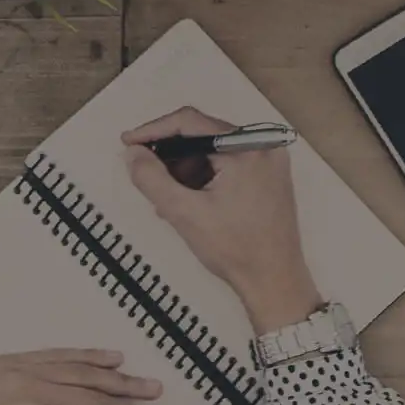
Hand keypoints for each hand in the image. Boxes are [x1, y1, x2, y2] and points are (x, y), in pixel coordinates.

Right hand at [124, 107, 318, 332]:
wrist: (275, 282)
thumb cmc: (236, 250)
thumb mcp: (184, 213)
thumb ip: (152, 179)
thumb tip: (132, 153)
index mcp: (246, 148)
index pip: (190, 122)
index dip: (153, 130)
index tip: (129, 143)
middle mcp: (263, 147)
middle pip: (203, 135)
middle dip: (171, 156)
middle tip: (147, 177)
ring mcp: (270, 162)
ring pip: (214, 152)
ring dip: (186, 170)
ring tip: (168, 200)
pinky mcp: (270, 178)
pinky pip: (229, 165)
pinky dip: (205, 177)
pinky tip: (189, 202)